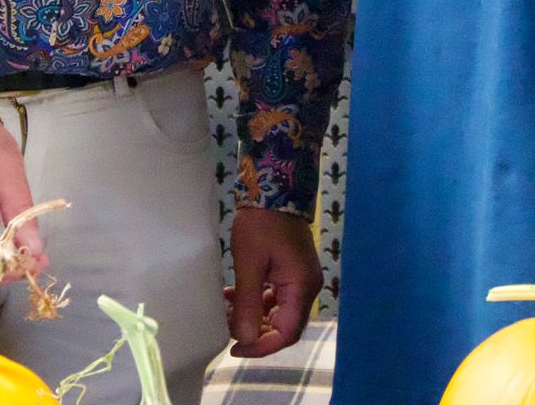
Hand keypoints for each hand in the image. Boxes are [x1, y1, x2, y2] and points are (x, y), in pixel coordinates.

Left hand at [226, 207, 320, 356]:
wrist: (274, 187)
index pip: (287, 333)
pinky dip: (257, 301)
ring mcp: (301, 279)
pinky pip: (277, 297)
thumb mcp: (249, 263)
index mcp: (301, 287)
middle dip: (256, 332)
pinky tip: (235, 296)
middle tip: (228, 329)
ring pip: (279, 312)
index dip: (262, 346)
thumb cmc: (261, 223)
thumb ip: (248, 302)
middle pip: (285, 326)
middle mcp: (307, 287)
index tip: (236, 347)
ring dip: (254, 316)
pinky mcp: (292, 271)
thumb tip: (243, 339)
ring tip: (227, 311)